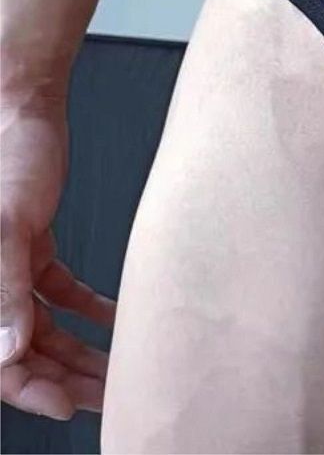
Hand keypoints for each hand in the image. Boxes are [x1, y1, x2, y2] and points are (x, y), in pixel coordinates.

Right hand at [1, 99, 115, 417]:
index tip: (69, 406)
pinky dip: (87, 307)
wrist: (24, 113)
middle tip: (108, 395)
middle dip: (65, 377)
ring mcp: (7, 267)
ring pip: (44, 326)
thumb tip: (6, 352)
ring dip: (80, 349)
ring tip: (117, 367)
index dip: (31, 390)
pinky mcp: (31, 248)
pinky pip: (58, 292)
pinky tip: (115, 320)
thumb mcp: (6, 226)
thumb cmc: (11, 159)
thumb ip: (1, 289)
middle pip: (24, 350)